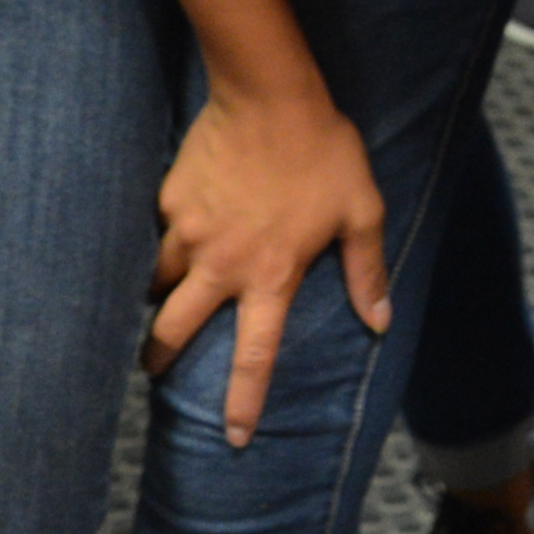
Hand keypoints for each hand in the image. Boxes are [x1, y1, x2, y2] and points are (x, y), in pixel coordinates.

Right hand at [148, 83, 398, 448]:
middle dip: (159, 356)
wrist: (269, 94)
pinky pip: (163, 231)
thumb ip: (366, 271)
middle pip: (174, 331)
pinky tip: (183, 225)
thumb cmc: (324, 152)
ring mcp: (188, 233)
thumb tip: (379, 322)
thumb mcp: (361, 212)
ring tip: (166, 294)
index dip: (242, 402)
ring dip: (163, 293)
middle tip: (153, 367)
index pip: (253, 357)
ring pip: (160, 280)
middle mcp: (221, 266)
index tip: (233, 438)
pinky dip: (170, 238)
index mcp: (271, 277)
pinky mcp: (170, 200)